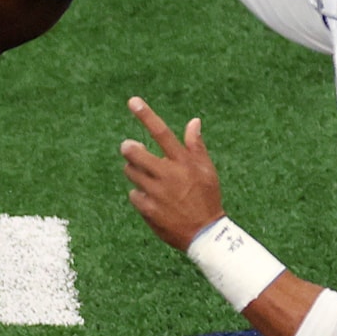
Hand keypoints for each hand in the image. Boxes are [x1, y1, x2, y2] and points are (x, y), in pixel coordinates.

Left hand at [119, 97, 225, 248]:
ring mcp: (156, 192)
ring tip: (149, 179)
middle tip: (130, 148)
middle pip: (135, 152)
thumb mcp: (207, 170)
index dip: (146, 116)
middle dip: (129, 148)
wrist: (205, 234)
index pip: (162, 133)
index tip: (132, 101)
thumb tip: (194, 121)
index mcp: (184, 162)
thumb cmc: (207, 197)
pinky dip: (139, 194)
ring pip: (131, 172)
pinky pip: (133, 194)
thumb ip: (196, 146)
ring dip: (134, 171)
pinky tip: (152, 200)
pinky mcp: (147, 209)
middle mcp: (169, 174)